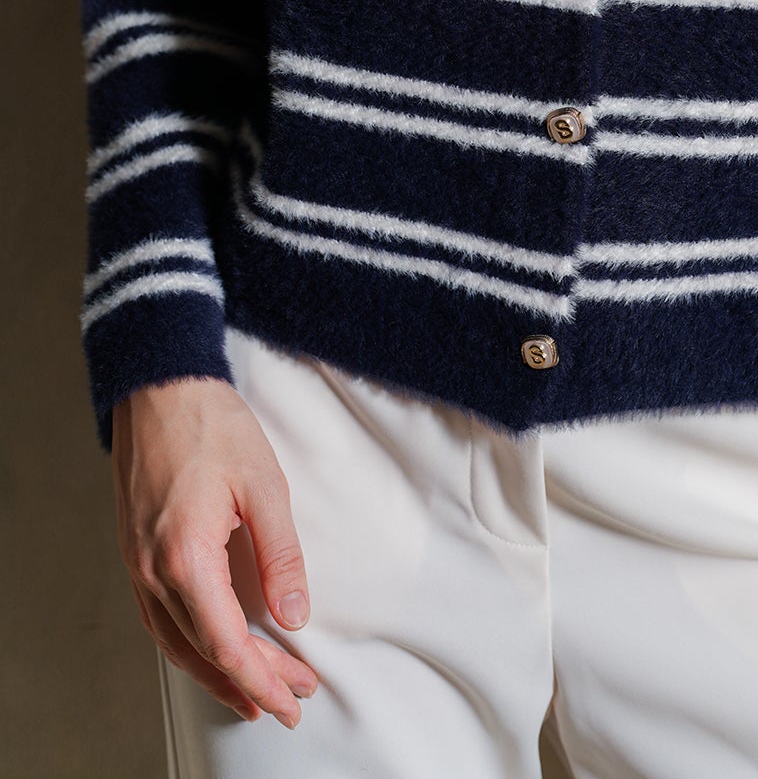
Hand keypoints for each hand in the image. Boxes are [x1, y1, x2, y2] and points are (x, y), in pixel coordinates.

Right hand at [111, 375, 320, 727]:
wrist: (159, 387)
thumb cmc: (211, 425)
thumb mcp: (264, 485)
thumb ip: (281, 554)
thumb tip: (295, 614)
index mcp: (186, 557)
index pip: (226, 642)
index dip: (262, 677)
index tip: (294, 695)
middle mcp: (153, 570)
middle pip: (202, 650)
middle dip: (249, 681)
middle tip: (292, 697)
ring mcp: (138, 564)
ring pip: (175, 641)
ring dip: (217, 671)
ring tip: (256, 691)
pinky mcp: (136, 552)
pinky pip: (161, 617)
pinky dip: (190, 644)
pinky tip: (212, 648)